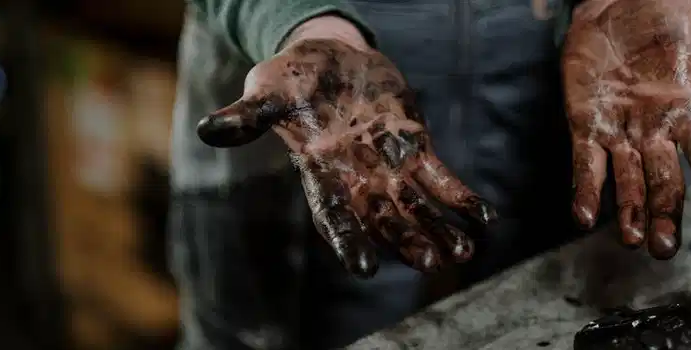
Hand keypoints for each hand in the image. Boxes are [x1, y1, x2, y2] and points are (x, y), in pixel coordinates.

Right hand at [196, 38, 496, 277]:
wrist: (330, 56)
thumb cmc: (293, 76)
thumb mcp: (268, 90)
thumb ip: (247, 116)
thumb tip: (208, 131)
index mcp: (320, 171)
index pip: (333, 213)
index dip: (348, 239)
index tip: (365, 268)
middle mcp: (357, 177)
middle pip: (384, 218)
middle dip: (407, 240)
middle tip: (433, 262)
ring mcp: (388, 165)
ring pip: (417, 206)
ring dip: (439, 228)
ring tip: (463, 252)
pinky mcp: (415, 147)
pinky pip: (441, 178)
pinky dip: (460, 197)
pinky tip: (483, 218)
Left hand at [562, 0, 690, 258]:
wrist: (618, 3)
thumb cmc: (665, 17)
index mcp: (689, 113)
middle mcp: (656, 132)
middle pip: (664, 182)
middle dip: (665, 214)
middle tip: (664, 248)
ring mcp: (620, 132)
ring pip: (627, 182)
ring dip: (629, 212)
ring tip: (632, 241)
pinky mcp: (586, 127)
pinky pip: (585, 164)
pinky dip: (585, 190)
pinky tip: (582, 216)